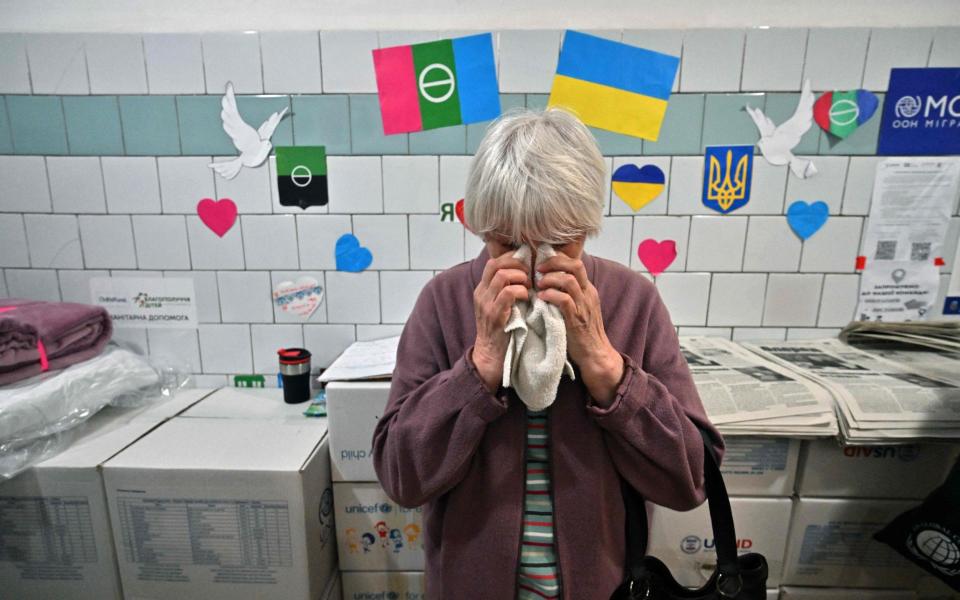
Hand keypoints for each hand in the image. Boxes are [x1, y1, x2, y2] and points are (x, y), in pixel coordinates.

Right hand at [472, 253, 530, 392]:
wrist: (490, 356)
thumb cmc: (500, 330)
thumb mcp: (499, 306)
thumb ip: (505, 290)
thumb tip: (525, 274)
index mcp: (482, 289)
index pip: (494, 261)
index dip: (512, 260)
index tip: (526, 267)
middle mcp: (481, 293)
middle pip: (497, 264)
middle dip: (518, 266)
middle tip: (530, 276)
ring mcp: (486, 304)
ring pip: (503, 275)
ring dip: (521, 278)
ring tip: (529, 288)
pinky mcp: (494, 315)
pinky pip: (508, 293)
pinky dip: (522, 291)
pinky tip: (527, 298)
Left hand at [535, 253, 623, 405]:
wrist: (595, 354)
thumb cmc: (582, 332)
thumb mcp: (578, 307)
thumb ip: (568, 294)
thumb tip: (547, 282)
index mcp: (587, 289)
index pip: (575, 263)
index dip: (558, 259)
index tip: (542, 264)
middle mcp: (588, 294)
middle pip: (575, 266)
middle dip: (554, 263)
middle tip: (539, 269)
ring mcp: (584, 306)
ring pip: (569, 280)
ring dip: (550, 279)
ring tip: (538, 284)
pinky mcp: (577, 319)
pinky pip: (565, 299)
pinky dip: (551, 295)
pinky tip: (541, 297)